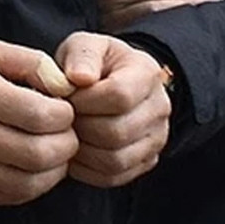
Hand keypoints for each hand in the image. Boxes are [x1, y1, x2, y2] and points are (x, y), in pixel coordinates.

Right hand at [0, 42, 78, 205]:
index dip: (65, 116)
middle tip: (66, 134)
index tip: (64, 110)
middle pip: (38, 153)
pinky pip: (12, 196)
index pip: (40, 116)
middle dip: (66, 145)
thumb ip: (32, 62)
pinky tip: (35, 168)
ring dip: (55, 170)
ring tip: (55, 152)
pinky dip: (35, 185)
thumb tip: (66, 86)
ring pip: (28, 182)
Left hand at [55, 32, 170, 187]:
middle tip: (64, 119)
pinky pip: (113, 177)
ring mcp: (156, 138)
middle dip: (81, 127)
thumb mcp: (84, 46)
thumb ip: (81, 55)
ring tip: (70, 133)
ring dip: (82, 151)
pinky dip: (87, 169)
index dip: (85, 101)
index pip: (119, 96)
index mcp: (147, 73)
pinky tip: (76, 152)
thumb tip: (79, 78)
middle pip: (116, 132)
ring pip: (115, 160)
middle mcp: (159, 108)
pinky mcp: (145, 161)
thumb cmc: (94, 65)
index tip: (68, 96)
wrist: (111, 85)